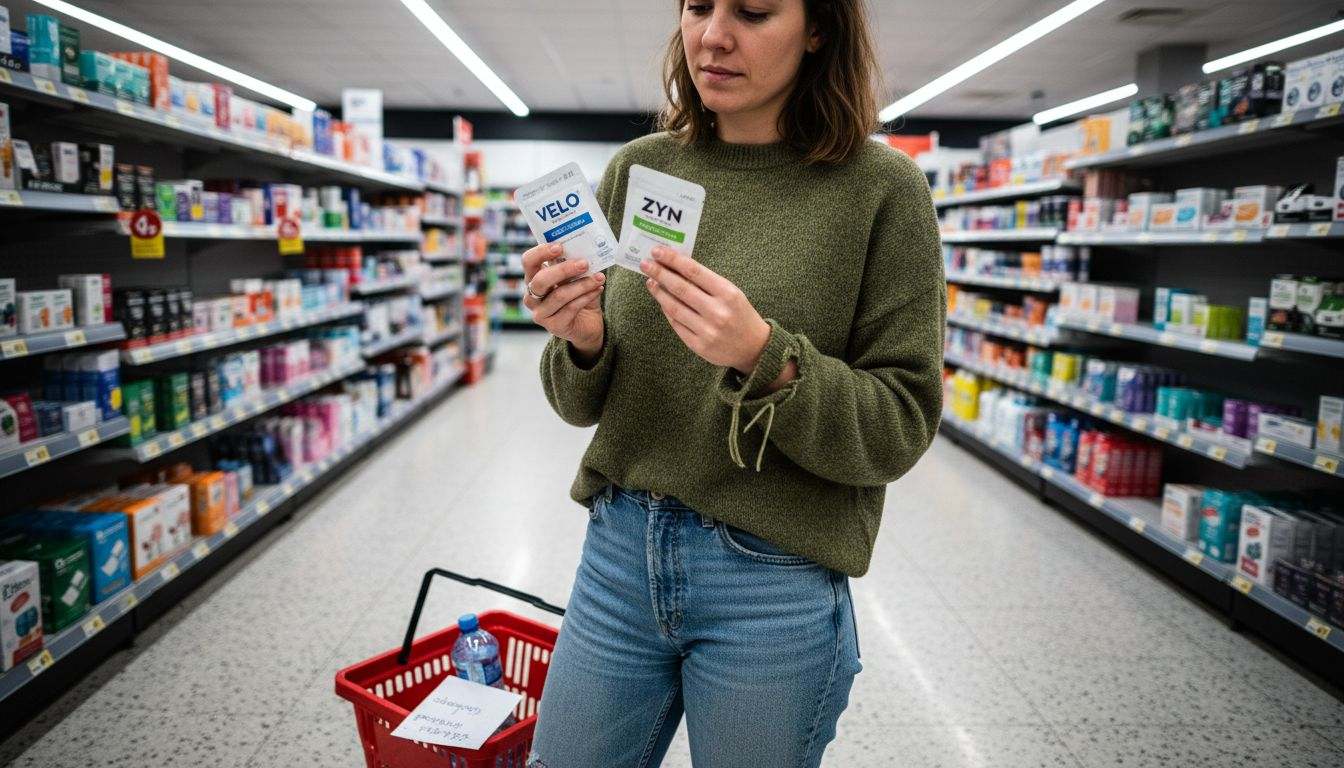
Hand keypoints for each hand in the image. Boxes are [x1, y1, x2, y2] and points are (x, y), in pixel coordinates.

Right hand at [522, 243, 605, 356]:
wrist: (586, 325)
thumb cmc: (577, 297)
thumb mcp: (574, 278)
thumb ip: (573, 266)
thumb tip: (585, 250)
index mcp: (533, 279)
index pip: (528, 261)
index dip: (541, 252)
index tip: (560, 246)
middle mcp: (531, 297)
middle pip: (541, 280)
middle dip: (564, 269)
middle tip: (584, 263)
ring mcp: (540, 314)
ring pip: (560, 295)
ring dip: (582, 284)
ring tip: (599, 277)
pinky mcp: (554, 326)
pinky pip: (571, 308)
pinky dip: (587, 296)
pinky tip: (598, 289)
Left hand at [641, 245, 770, 374]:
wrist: (755, 348)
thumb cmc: (740, 314)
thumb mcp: (731, 293)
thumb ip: (707, 282)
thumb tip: (676, 266)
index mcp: (727, 293)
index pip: (694, 271)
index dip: (673, 260)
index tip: (658, 251)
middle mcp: (717, 312)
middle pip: (680, 288)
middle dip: (660, 273)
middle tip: (646, 264)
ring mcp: (707, 330)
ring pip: (674, 307)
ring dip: (659, 292)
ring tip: (650, 281)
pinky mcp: (698, 345)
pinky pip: (676, 324)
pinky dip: (666, 310)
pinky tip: (661, 300)